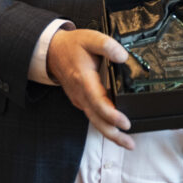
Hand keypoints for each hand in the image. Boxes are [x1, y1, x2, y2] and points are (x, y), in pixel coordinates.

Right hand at [48, 28, 134, 148]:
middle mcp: (81, 94)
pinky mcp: (82, 101)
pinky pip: (93, 116)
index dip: (111, 115)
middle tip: (130, 143)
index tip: (124, 123)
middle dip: (113, 134)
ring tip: (127, 143)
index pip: (98, 103)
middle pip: (97, 119)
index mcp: (84, 80)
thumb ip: (107, 46)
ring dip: (110, 133)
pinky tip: (116, 129)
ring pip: (95, 121)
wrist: (53, 51)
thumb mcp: (90, 38)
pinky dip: (104, 125)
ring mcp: (80, 99)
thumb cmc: (72, 46)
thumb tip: (123, 56)